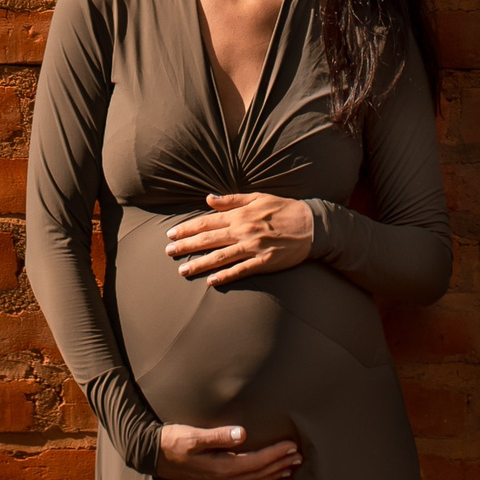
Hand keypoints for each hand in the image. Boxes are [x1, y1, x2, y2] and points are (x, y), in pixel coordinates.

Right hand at [154, 423, 299, 479]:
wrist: (150, 454)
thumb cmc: (171, 441)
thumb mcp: (192, 435)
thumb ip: (217, 436)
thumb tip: (242, 433)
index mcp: (220, 467)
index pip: (256, 461)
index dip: (275, 454)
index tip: (291, 446)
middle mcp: (222, 479)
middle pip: (258, 474)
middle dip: (279, 465)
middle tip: (299, 457)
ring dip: (272, 475)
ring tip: (289, 469)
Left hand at [163, 191, 313, 285]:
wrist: (311, 224)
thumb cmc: (283, 208)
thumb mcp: (257, 197)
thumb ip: (231, 200)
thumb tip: (208, 199)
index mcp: (240, 215)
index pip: (207, 222)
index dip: (187, 228)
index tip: (171, 233)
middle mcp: (243, 231)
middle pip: (209, 240)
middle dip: (186, 246)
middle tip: (168, 252)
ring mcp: (254, 248)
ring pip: (221, 257)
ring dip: (200, 264)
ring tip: (182, 270)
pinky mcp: (265, 262)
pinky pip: (241, 270)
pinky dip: (226, 276)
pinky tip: (211, 281)